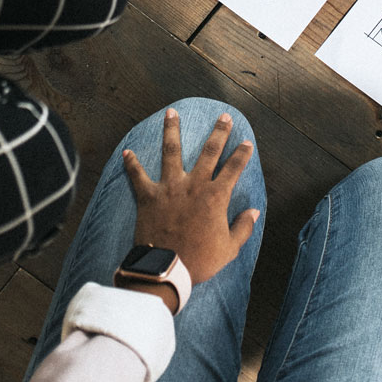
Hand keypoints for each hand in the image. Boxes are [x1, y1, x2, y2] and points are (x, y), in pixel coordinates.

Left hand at [123, 109, 259, 288]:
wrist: (167, 268)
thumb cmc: (200, 260)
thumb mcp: (229, 249)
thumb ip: (243, 228)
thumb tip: (254, 211)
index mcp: (215, 196)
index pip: (233, 168)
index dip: (242, 154)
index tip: (247, 142)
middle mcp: (194, 184)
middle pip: (209, 151)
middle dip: (218, 132)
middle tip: (224, 116)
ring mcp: (170, 187)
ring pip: (172, 151)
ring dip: (172, 130)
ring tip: (171, 112)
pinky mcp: (149, 195)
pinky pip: (138, 176)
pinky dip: (132, 164)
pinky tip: (127, 152)